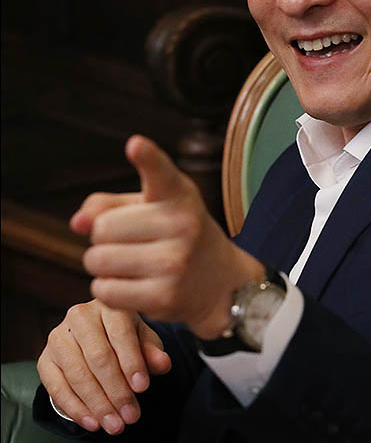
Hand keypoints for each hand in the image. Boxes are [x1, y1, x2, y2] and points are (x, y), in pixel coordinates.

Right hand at [37, 301, 170, 433]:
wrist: (96, 339)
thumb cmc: (125, 339)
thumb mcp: (143, 341)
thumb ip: (153, 352)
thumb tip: (163, 364)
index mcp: (108, 306)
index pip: (120, 334)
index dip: (131, 362)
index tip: (142, 388)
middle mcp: (79, 317)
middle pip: (98, 357)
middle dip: (116, 391)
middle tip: (131, 416)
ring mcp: (58, 337)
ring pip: (77, 374)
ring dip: (98, 404)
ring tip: (115, 425)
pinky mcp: (45, 359)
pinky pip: (56, 387)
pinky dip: (75, 408)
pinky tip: (92, 423)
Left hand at [74, 135, 263, 338]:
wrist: (221, 282)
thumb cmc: (176, 235)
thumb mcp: (152, 208)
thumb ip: (109, 205)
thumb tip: (77, 223)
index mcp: (179, 196)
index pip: (160, 173)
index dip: (147, 158)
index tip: (135, 145)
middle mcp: (182, 226)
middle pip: (102, 229)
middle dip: (103, 238)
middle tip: (128, 243)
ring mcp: (175, 263)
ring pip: (99, 261)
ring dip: (102, 265)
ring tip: (128, 264)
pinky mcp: (165, 297)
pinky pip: (105, 291)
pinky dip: (108, 289)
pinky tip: (131, 285)